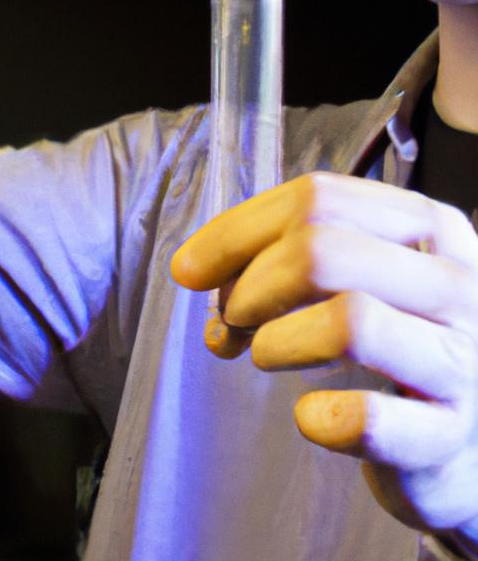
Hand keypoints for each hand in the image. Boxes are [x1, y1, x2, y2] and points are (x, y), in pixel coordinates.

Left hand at [171, 172, 477, 543]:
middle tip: (231, 319)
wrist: (465, 444)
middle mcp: (456, 284)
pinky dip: (318, 417)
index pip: (318, 197)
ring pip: (347, 323)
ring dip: (273, 341)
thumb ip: (285, 255)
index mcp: (430, 228)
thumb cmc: (396, 343)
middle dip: (250, 285)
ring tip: (265, 355)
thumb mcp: (355, 278)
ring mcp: (462, 361)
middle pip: (322, 250)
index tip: (190, 268)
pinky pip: (364, 418)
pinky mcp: (449, 436)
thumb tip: (195, 267)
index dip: (237, 231)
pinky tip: (311, 416)